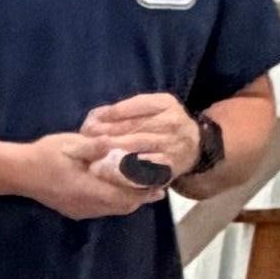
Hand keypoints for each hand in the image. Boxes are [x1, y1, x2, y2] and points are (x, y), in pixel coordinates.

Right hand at [21, 126, 155, 219]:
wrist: (18, 173)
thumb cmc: (44, 156)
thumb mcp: (70, 144)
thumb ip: (94, 146)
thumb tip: (114, 142)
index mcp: (88, 190)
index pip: (124, 197)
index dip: (144, 192)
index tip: (161, 185)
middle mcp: (87, 205)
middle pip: (122, 207)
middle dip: (141, 198)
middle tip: (158, 186)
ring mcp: (80, 210)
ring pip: (112, 210)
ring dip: (129, 200)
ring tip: (144, 189)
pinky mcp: (74, 210)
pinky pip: (102, 209)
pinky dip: (116, 201)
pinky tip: (119, 190)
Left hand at [83, 91, 208, 179]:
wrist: (194, 146)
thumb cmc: (164, 124)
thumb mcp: (152, 108)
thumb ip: (126, 109)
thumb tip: (96, 116)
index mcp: (165, 104)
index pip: (133, 107)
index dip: (109, 115)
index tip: (88, 124)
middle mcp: (171, 123)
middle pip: (132, 129)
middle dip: (105, 136)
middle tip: (84, 143)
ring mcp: (171, 146)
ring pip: (136, 150)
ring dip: (110, 155)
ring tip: (92, 160)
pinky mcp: (169, 168)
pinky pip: (144, 171)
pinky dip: (124, 173)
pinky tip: (108, 174)